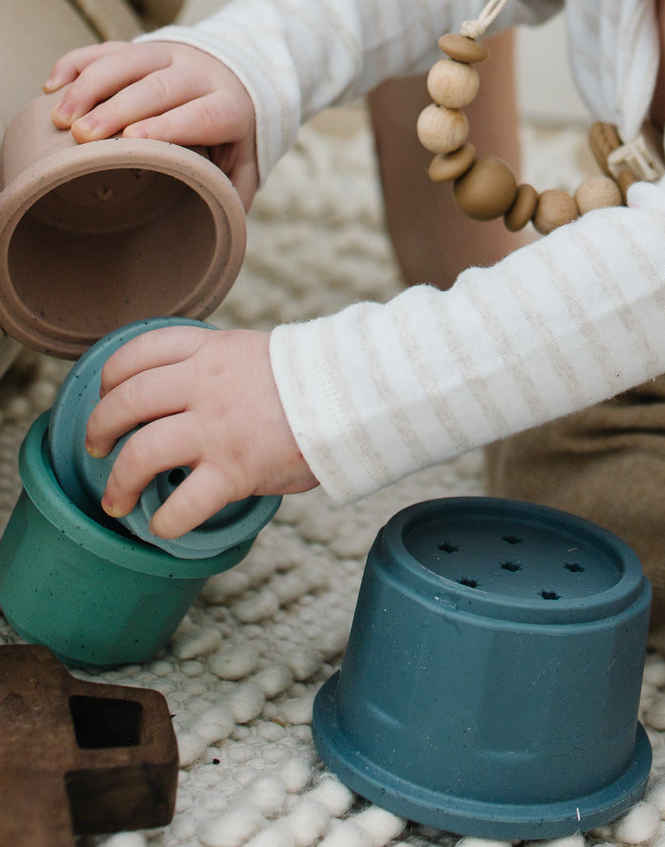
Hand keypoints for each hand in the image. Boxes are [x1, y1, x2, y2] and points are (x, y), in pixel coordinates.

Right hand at [45, 39, 258, 208]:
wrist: (240, 68)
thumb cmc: (234, 125)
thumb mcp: (246, 156)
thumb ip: (237, 187)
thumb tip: (223, 221)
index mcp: (228, 104)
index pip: (201, 113)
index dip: (168, 125)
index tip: (132, 139)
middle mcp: (198, 72)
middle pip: (157, 87)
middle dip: (117, 109)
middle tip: (82, 135)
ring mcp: (167, 54)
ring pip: (127, 61)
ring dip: (89, 86)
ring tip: (59, 117)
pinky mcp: (140, 47)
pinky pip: (105, 48)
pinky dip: (76, 64)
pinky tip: (52, 86)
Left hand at [84, 324, 318, 537]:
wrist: (357, 391)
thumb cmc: (317, 379)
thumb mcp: (260, 354)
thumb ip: (223, 371)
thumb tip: (200, 398)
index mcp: (212, 351)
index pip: (141, 351)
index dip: (111, 374)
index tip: (106, 393)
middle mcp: (205, 385)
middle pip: (126, 401)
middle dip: (99, 427)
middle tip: (95, 447)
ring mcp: (217, 428)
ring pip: (141, 452)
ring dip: (118, 481)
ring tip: (116, 499)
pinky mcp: (234, 469)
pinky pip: (183, 504)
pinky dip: (165, 521)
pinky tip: (162, 526)